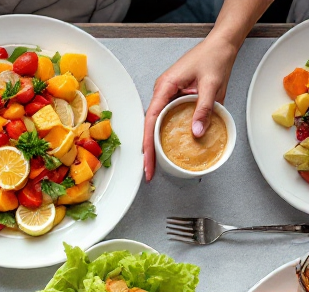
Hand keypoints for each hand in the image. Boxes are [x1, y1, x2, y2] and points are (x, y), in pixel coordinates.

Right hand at [141, 33, 238, 180]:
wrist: (222, 43)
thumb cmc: (215, 57)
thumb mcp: (213, 84)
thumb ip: (204, 109)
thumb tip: (196, 133)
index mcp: (165, 87)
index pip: (150, 121)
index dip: (147, 145)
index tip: (147, 163)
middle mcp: (161, 91)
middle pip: (149, 125)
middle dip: (148, 150)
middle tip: (150, 171)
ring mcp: (167, 94)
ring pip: (156, 123)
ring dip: (155, 143)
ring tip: (156, 163)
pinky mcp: (174, 95)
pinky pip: (166, 117)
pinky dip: (165, 133)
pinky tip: (167, 145)